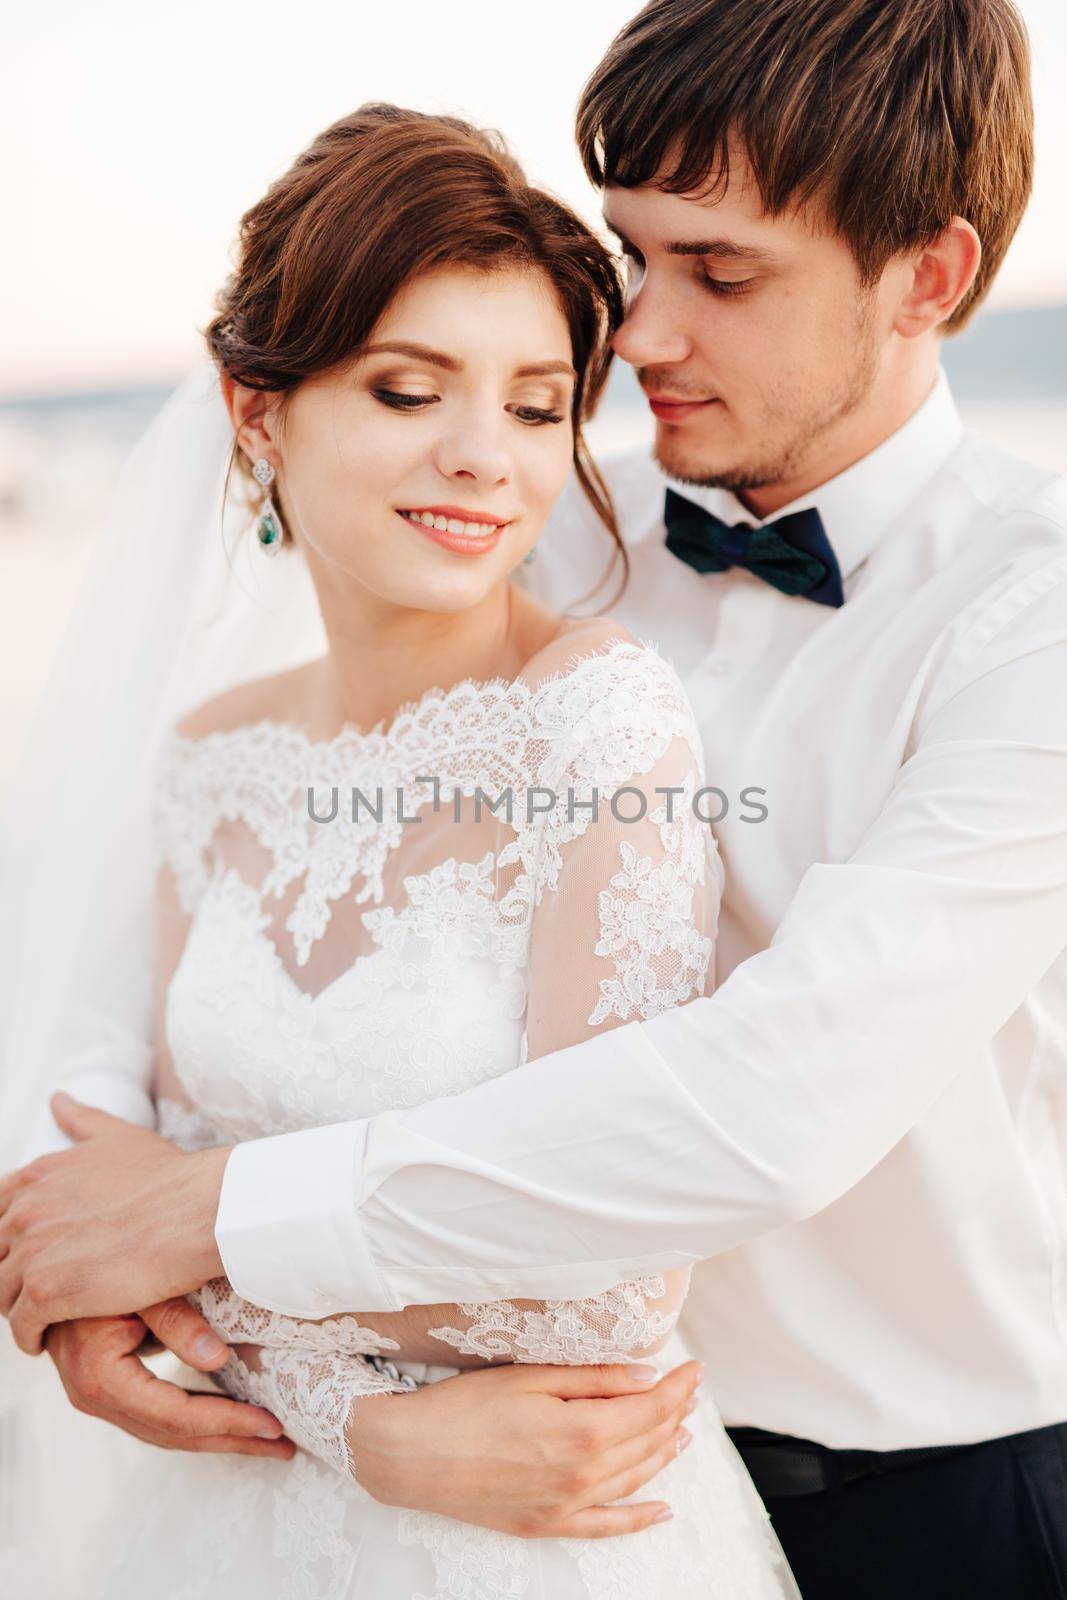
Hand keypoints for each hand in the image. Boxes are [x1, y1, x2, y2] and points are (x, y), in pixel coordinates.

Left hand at [0, 1094, 229, 1353]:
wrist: (197, 1211)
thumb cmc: (167, 1177)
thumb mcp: (119, 1137)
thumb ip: (82, 1121)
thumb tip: (58, 1100)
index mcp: (36, 1176)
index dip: (11, 1238)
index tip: (34, 1254)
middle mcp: (24, 1210)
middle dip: (12, 1275)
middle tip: (43, 1290)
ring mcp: (31, 1252)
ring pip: (2, 1295)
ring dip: (19, 1309)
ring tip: (47, 1318)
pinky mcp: (44, 1293)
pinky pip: (20, 1327)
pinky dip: (30, 1337)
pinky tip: (49, 1338)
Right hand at [43, 1295, 294, 1460]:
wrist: (54, 1271)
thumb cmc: (101, 1266)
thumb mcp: (142, 1286)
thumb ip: (177, 1321)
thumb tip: (218, 1359)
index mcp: (101, 1377)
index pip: (176, 1414)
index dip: (228, 1421)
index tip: (273, 1424)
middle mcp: (96, 1398)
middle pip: (175, 1434)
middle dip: (233, 1439)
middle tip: (283, 1445)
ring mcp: (100, 1401)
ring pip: (168, 1433)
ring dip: (220, 1437)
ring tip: (267, 1440)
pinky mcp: (110, 1394)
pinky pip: (159, 1419)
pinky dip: (198, 1423)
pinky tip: (231, 1421)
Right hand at [353, 1356, 703, 1537]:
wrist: (410, 1456)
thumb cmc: (465, 1407)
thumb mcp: (531, 1376)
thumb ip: (593, 1379)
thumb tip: (647, 1376)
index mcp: (582, 1433)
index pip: (649, 1408)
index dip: (677, 1387)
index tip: (694, 1368)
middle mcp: (582, 1476)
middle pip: (646, 1442)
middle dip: (674, 1413)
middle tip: (689, 1390)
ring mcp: (566, 1507)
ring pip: (634, 1480)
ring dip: (663, 1454)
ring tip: (683, 1432)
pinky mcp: (546, 1525)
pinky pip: (607, 1527)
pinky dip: (639, 1518)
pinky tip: (661, 1510)